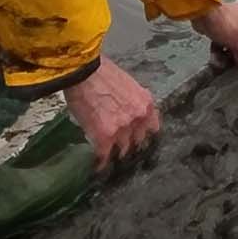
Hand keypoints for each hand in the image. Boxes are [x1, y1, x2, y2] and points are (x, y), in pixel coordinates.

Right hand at [61, 55, 160, 172]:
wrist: (84, 72)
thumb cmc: (102, 73)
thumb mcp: (128, 86)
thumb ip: (133, 103)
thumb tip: (129, 114)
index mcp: (147, 105)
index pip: (153, 128)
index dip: (144, 134)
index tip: (138, 139)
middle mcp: (139, 118)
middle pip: (138, 141)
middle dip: (130, 144)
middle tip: (121, 149)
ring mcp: (123, 129)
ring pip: (123, 150)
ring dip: (115, 153)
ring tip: (110, 158)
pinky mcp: (106, 136)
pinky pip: (104, 155)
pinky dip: (100, 162)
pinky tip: (97, 167)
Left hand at [192, 0, 237, 67]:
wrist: (207, 16)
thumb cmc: (230, 27)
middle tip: (235, 60)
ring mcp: (235, 11)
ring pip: (234, 34)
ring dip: (228, 47)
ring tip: (222, 60)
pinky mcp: (222, 15)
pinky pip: (225, 31)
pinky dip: (221, 41)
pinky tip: (215, 54)